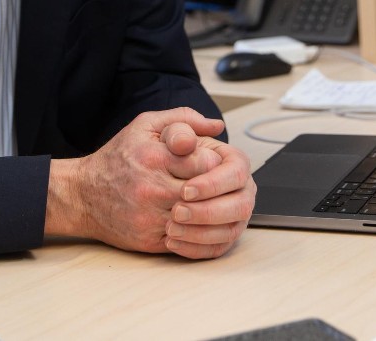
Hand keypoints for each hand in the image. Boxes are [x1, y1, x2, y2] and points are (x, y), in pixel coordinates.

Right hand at [45, 108, 254, 258]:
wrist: (82, 195)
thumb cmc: (117, 158)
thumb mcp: (145, 125)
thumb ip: (183, 119)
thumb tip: (216, 126)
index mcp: (155, 156)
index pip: (205, 162)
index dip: (213, 164)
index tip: (209, 164)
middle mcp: (153, 187)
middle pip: (205, 192)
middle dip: (214, 189)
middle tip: (212, 186)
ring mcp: (151, 216)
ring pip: (198, 219)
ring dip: (206, 213)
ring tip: (205, 203)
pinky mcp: (149, 239)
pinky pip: (186, 240)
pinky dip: (194, 232)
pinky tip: (192, 221)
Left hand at [162, 130, 255, 259]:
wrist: (136, 179)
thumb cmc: (152, 153)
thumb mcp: (159, 130)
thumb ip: (181, 126)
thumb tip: (211, 126)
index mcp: (230, 160)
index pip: (236, 172)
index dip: (212, 183)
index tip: (185, 189)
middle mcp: (238, 188)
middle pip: (239, 205)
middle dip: (207, 212)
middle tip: (176, 211)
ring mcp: (231, 214)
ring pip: (230, 231)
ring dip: (200, 233)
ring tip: (170, 228)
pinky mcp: (219, 236)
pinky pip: (216, 249)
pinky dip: (195, 249)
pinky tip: (172, 242)